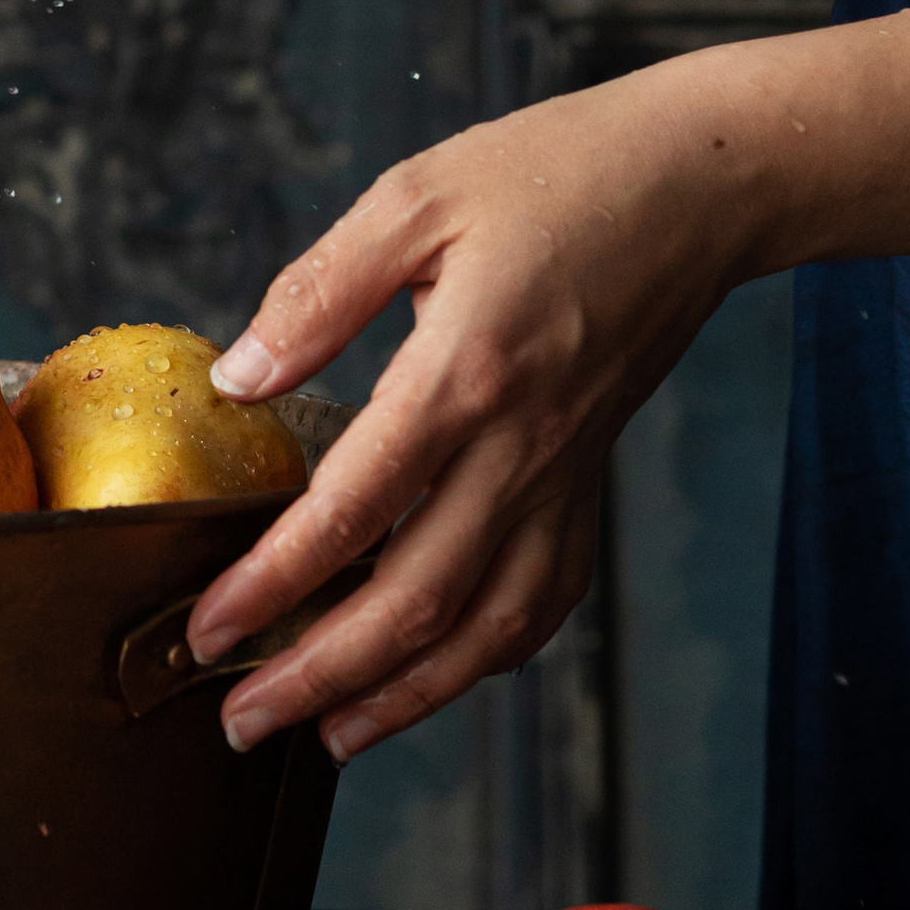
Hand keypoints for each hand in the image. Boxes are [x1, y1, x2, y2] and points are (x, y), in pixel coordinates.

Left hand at [185, 70, 761, 762]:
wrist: (702, 184)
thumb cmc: (556, 171)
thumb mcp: (414, 198)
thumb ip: (317, 293)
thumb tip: (237, 378)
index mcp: (462, 377)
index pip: (348, 515)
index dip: (269, 586)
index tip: (206, 631)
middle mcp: (518, 448)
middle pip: (413, 605)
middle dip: (318, 678)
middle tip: (240, 723)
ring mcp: (563, 476)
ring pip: (484, 628)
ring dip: (403, 698)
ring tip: (326, 737)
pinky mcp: (591, 483)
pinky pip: (542, 599)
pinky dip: (486, 657)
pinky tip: (435, 679)